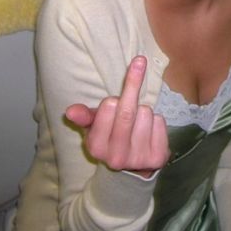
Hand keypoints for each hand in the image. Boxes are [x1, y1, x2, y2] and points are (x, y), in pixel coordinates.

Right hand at [66, 56, 169, 176]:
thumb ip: (84, 117)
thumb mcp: (94, 128)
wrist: (131, 169)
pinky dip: (156, 121)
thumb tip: (70, 111)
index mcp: (97, 147)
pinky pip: (160, 122)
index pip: (108, 108)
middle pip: (128, 111)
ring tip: (137, 123)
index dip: (112, 100)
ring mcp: (139, 158)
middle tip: (140, 61)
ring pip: (146, 114)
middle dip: (134, 84)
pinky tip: (148, 131)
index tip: (113, 99)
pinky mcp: (158, 157)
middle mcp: (117, 156)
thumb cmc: (110, 138)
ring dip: (144, 111)